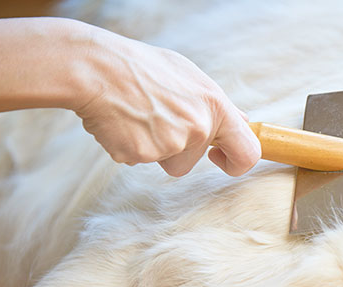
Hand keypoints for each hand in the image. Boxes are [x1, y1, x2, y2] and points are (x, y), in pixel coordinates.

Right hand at [74, 28, 260, 176]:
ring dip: (154, 148)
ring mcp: (171, 144)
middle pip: (193, 160)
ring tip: (138, 115)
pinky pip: (140, 160)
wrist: (95, 67)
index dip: (236, 163)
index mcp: (215, 107)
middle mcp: (199, 128)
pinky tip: (121, 121)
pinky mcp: (143, 154)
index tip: (220, 158)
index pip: (247, 152)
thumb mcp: (188, 75)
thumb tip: (241, 122)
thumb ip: (216, 104)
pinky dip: (129, 145)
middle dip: (177, 148)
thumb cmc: (142, 67)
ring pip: (167, 162)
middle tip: (155, 117)